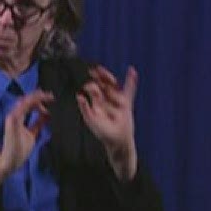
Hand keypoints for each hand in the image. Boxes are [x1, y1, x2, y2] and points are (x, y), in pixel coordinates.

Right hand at [0, 89, 52, 188]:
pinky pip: (23, 107)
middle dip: (40, 96)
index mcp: (18, 119)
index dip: (40, 101)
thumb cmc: (18, 150)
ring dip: (37, 97)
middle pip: (27, 100)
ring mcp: (13, 117)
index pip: (29, 105)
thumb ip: (38, 124)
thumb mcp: (32, 134)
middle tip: (51, 95)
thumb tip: (48, 115)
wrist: (9, 161)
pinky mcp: (12, 120)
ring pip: (26, 101)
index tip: (51, 100)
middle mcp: (14, 116)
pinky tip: (40, 100)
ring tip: (47, 96)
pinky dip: (32, 102)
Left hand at [78, 64, 137, 178]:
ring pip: (114, 86)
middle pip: (103, 85)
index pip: (94, 90)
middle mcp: (106, 100)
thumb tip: (79, 96)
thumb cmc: (102, 131)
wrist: (117, 140)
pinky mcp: (127, 103)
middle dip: (98, 77)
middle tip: (93, 70)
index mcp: (97, 102)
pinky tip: (132, 71)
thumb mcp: (91, 119)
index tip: (89, 84)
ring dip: (109, 78)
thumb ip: (85, 108)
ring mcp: (117, 100)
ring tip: (103, 71)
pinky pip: (130, 90)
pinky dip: (131, 81)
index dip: (91, 86)